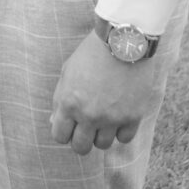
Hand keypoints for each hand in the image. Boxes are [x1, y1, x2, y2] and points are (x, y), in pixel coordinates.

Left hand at [50, 30, 159, 154]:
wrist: (123, 40)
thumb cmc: (92, 53)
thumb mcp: (68, 71)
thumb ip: (61, 99)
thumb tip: (56, 122)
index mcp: (69, 102)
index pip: (60, 136)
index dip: (64, 131)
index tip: (71, 124)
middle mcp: (89, 115)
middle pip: (81, 147)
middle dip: (81, 138)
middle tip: (87, 126)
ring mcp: (112, 118)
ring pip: (103, 145)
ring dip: (102, 134)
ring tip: (104, 116)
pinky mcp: (133, 117)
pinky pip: (124, 139)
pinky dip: (121, 130)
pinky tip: (120, 115)